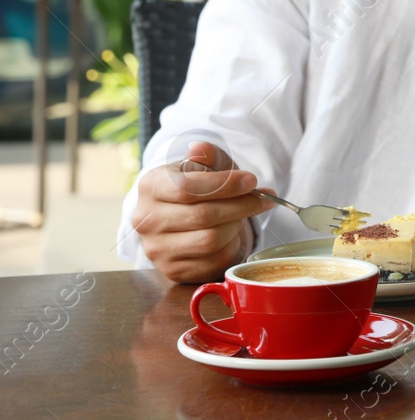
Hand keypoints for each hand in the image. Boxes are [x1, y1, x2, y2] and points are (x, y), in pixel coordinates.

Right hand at [130, 139, 274, 283]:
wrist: (187, 215)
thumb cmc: (199, 186)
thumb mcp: (206, 165)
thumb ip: (208, 156)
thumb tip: (201, 149)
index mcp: (150, 186)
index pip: (187, 188)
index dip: (225, 185)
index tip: (252, 180)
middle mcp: (146, 220)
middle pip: (203, 215)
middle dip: (241, 205)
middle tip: (263, 198)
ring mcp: (157, 249)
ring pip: (210, 240)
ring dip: (236, 225)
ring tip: (244, 213)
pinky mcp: (173, 270)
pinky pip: (213, 261)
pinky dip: (231, 245)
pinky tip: (232, 233)